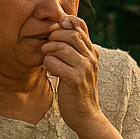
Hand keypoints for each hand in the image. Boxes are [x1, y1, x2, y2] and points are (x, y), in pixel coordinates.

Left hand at [42, 14, 100, 134]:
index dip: (67, 23)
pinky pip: (54, 62)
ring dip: (48, 51)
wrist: (86, 115)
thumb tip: (65, 28)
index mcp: (92, 52)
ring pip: (61, 47)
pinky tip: (49, 72)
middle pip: (70, 35)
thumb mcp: (81, 67)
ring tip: (47, 60)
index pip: (81, 27)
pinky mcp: (75, 79)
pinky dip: (48, 65)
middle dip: (54, 37)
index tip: (57, 29)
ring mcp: (84, 68)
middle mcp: (90, 58)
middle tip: (48, 47)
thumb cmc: (78, 90)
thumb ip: (76, 50)